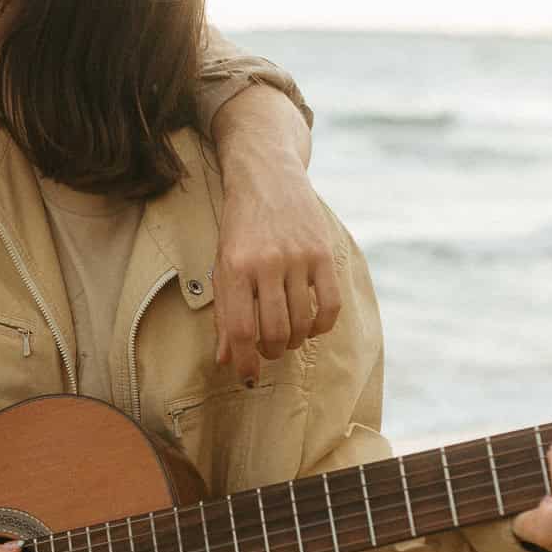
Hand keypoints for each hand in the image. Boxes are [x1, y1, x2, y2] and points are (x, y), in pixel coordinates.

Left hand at [211, 88, 338, 379]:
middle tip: (268, 349)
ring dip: (294, 340)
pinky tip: (312, 325)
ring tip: (286, 336)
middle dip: (270, 351)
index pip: (240, 331)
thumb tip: (226, 360)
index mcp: (234, 268)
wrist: (266, 175)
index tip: (248, 376)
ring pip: (301, 322)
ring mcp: (297, 257)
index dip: (245, 362)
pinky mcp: (323, 253)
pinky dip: (321, 325)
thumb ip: (224, 312)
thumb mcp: (222, 265)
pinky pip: (329, 305)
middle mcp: (265, 263)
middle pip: (273, 331)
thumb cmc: (240, 227)